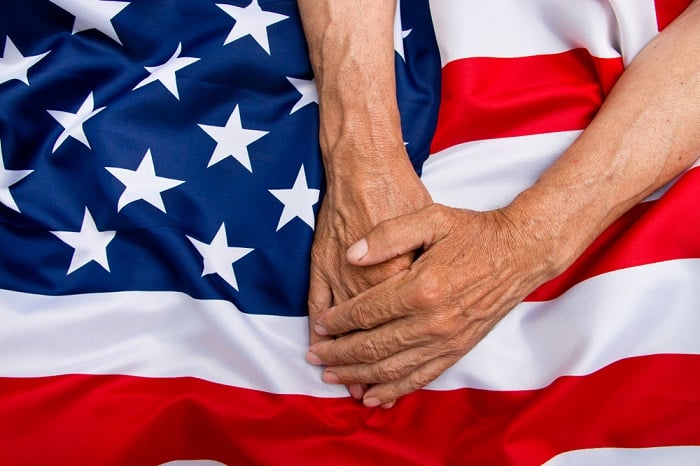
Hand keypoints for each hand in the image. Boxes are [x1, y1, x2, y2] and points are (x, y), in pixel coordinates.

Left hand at [307, 203, 559, 406]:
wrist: (521, 252)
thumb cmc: (474, 232)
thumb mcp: (431, 218)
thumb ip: (388, 235)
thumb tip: (352, 254)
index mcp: (422, 286)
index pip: (366, 312)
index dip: (338, 322)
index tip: (320, 327)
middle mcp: (433, 320)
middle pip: (373, 346)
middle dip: (339, 354)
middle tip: (315, 357)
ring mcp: (448, 339)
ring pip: (392, 367)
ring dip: (358, 375)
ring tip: (332, 377)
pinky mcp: (459, 349)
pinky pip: (421, 377)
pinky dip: (395, 389)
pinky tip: (374, 395)